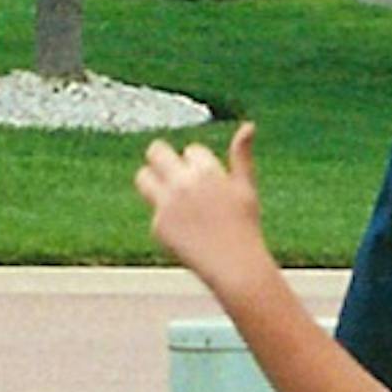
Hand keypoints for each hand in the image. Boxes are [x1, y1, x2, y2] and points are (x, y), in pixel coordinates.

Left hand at [135, 121, 266, 291]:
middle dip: (161, 157)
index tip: (202, 177)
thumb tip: (248, 125)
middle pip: (156, 151)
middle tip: (166, 169)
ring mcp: (168, 203)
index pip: (191, 151)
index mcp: (207, 170)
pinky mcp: (158, 224)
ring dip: (151, 179)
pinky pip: (154, 209)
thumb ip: (241, 156)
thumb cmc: (244, 226)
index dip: (196, 163)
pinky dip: (164, 215)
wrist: (234, 266)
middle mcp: (184, 182)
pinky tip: (181, 229)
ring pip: (143, 176)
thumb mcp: (245, 188)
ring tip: (164, 192)